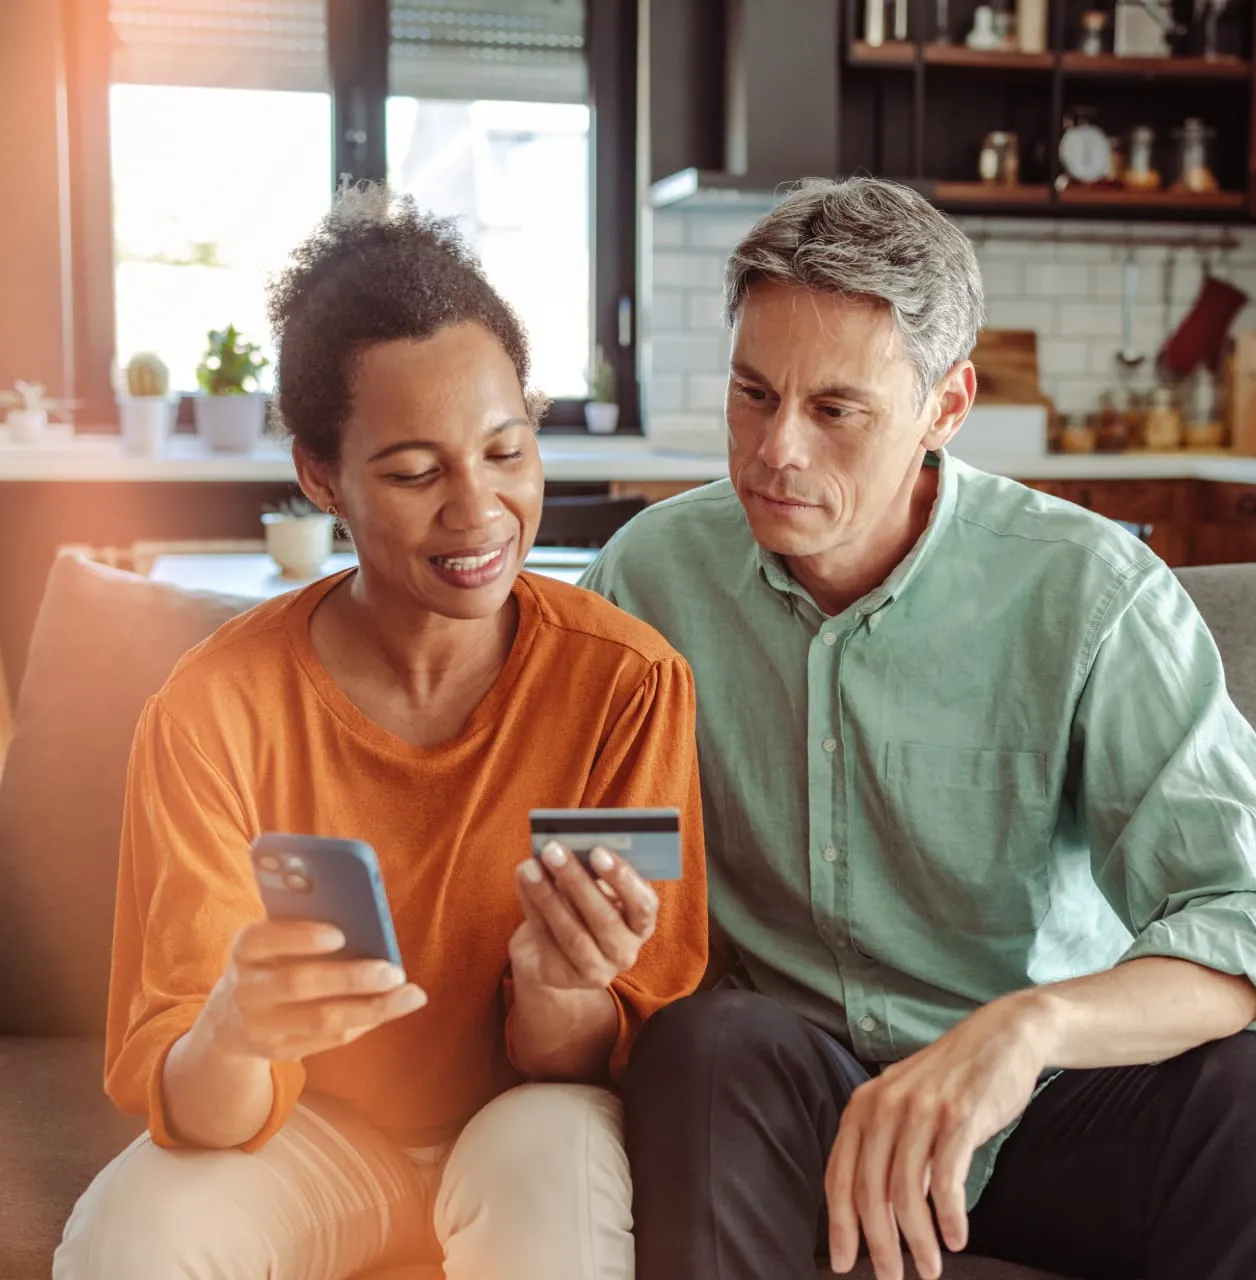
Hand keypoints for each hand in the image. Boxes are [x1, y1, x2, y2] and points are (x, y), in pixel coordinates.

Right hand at [203, 919, 426, 1061]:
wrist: (231, 1018)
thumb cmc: (273, 962)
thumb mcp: (274, 941)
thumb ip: (306, 930)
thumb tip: (367, 923)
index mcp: (245, 949)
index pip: (262, 938)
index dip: (299, 937)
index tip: (340, 934)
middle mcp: (247, 989)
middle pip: (298, 984)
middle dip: (350, 978)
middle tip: (394, 972)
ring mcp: (260, 1026)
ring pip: (320, 1020)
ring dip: (370, 1007)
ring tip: (410, 995)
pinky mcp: (279, 1051)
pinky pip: (328, 1040)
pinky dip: (365, 1022)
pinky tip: (392, 1008)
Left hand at [510, 843, 658, 991]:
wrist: (552, 951)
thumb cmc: (580, 907)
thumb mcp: (594, 888)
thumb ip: (591, 870)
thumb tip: (571, 843)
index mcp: (641, 925)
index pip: (643, 905)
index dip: (623, 879)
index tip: (598, 851)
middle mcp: (625, 952)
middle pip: (604, 919)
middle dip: (577, 881)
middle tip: (554, 851)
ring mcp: (596, 971)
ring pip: (573, 934)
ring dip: (548, 896)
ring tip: (530, 867)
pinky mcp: (563, 977)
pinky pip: (546, 942)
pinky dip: (532, 908)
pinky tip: (523, 883)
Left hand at [826, 992, 1051, 1279]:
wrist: (1001, 1036)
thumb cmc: (952, 1080)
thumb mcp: (906, 1105)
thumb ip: (887, 1148)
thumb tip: (877, 1211)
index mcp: (864, 1105)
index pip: (839, 1175)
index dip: (839, 1225)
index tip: (844, 1264)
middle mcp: (885, 1106)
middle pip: (869, 1191)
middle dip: (878, 1244)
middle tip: (890, 1278)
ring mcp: (921, 1110)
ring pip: (906, 1192)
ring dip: (917, 1241)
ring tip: (929, 1269)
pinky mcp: (959, 1117)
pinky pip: (946, 1179)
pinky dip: (950, 1217)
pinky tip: (957, 1238)